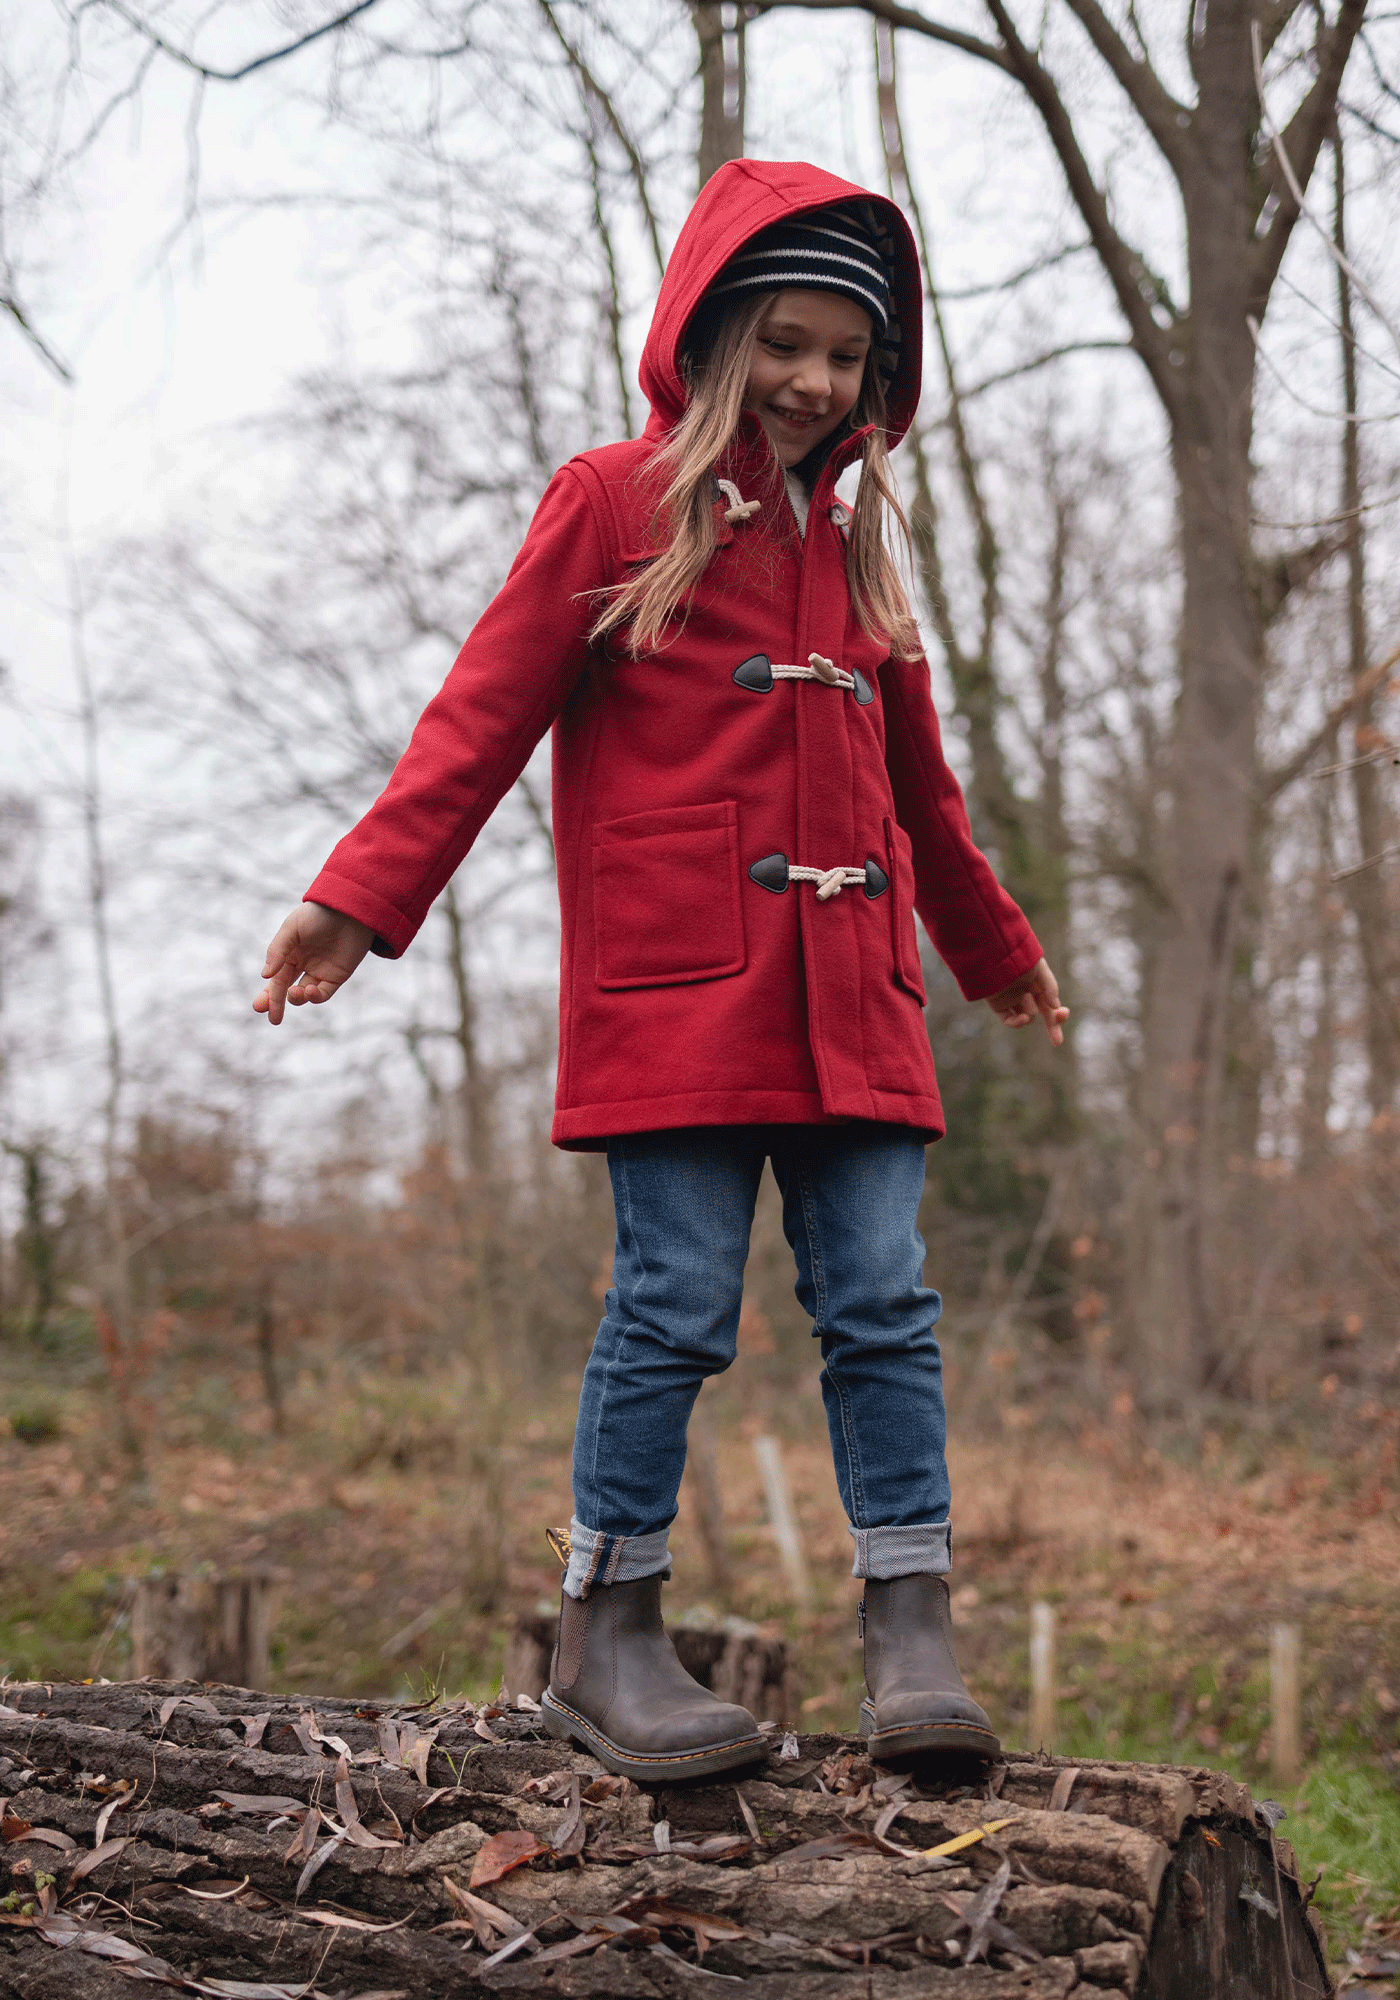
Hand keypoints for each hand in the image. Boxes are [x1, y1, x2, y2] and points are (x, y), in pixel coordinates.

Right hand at [254, 902, 375, 1024]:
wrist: (350, 909)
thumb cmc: (318, 915)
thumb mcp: (292, 929)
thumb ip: (278, 951)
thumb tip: (265, 976)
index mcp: (288, 953)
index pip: (275, 978)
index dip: (267, 994)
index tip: (259, 1007)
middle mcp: (302, 964)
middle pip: (286, 989)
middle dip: (277, 1003)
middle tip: (273, 1017)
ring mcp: (319, 971)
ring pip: (303, 994)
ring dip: (297, 998)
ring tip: (295, 993)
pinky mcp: (337, 976)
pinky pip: (323, 993)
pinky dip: (315, 996)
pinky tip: (310, 990)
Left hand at [985, 958, 1069, 1045]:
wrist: (993, 955)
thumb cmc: (1018, 958)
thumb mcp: (1040, 970)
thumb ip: (1050, 987)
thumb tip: (1054, 1007)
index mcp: (1038, 984)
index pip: (1051, 1003)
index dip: (1058, 1012)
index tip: (1062, 1015)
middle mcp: (1026, 993)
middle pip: (1042, 1015)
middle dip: (1052, 1027)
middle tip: (1058, 1041)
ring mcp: (1012, 1001)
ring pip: (1028, 1017)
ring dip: (1030, 1010)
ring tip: (1025, 996)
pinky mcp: (998, 1006)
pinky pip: (1010, 1021)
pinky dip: (1017, 1022)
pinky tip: (1022, 1018)